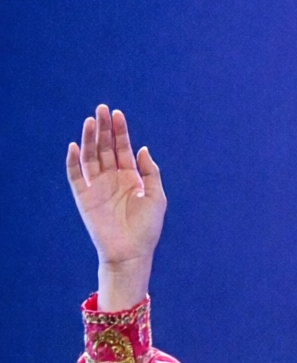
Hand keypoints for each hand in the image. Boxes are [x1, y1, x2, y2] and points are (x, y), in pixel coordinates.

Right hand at [67, 106, 165, 310]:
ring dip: (90, 138)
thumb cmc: (147, 228)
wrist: (131, 252)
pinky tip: (76, 146)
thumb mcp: (156, 198)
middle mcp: (112, 178)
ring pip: (90, 156)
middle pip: (105, 148)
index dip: (120, 132)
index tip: (118, 114)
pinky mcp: (84, 196)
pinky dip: (73, 160)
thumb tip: (142, 149)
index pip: (122, 149)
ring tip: (91, 121)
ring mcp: (97, 186)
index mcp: (130, 178)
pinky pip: (75, 175)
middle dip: (104, 128)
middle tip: (102, 109)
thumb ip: (150, 173)